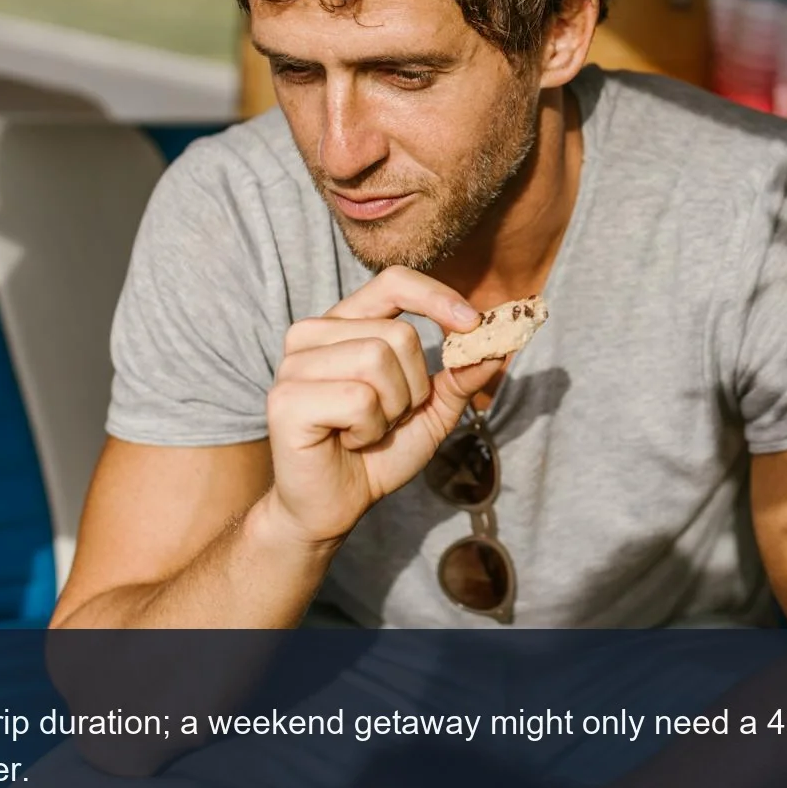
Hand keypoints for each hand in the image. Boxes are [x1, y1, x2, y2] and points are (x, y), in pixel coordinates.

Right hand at [262, 266, 503, 545]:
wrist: (335, 505)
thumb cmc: (377, 453)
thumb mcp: (431, 411)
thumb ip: (461, 376)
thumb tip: (499, 346)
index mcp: (346, 324)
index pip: (394, 282)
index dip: (437, 297)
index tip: (472, 323)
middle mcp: (313, 334)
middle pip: (398, 333)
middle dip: (413, 387)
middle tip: (388, 418)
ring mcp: (294, 364)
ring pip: (377, 361)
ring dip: (390, 410)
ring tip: (366, 429)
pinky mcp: (286, 399)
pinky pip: (358, 399)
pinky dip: (369, 429)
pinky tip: (348, 441)